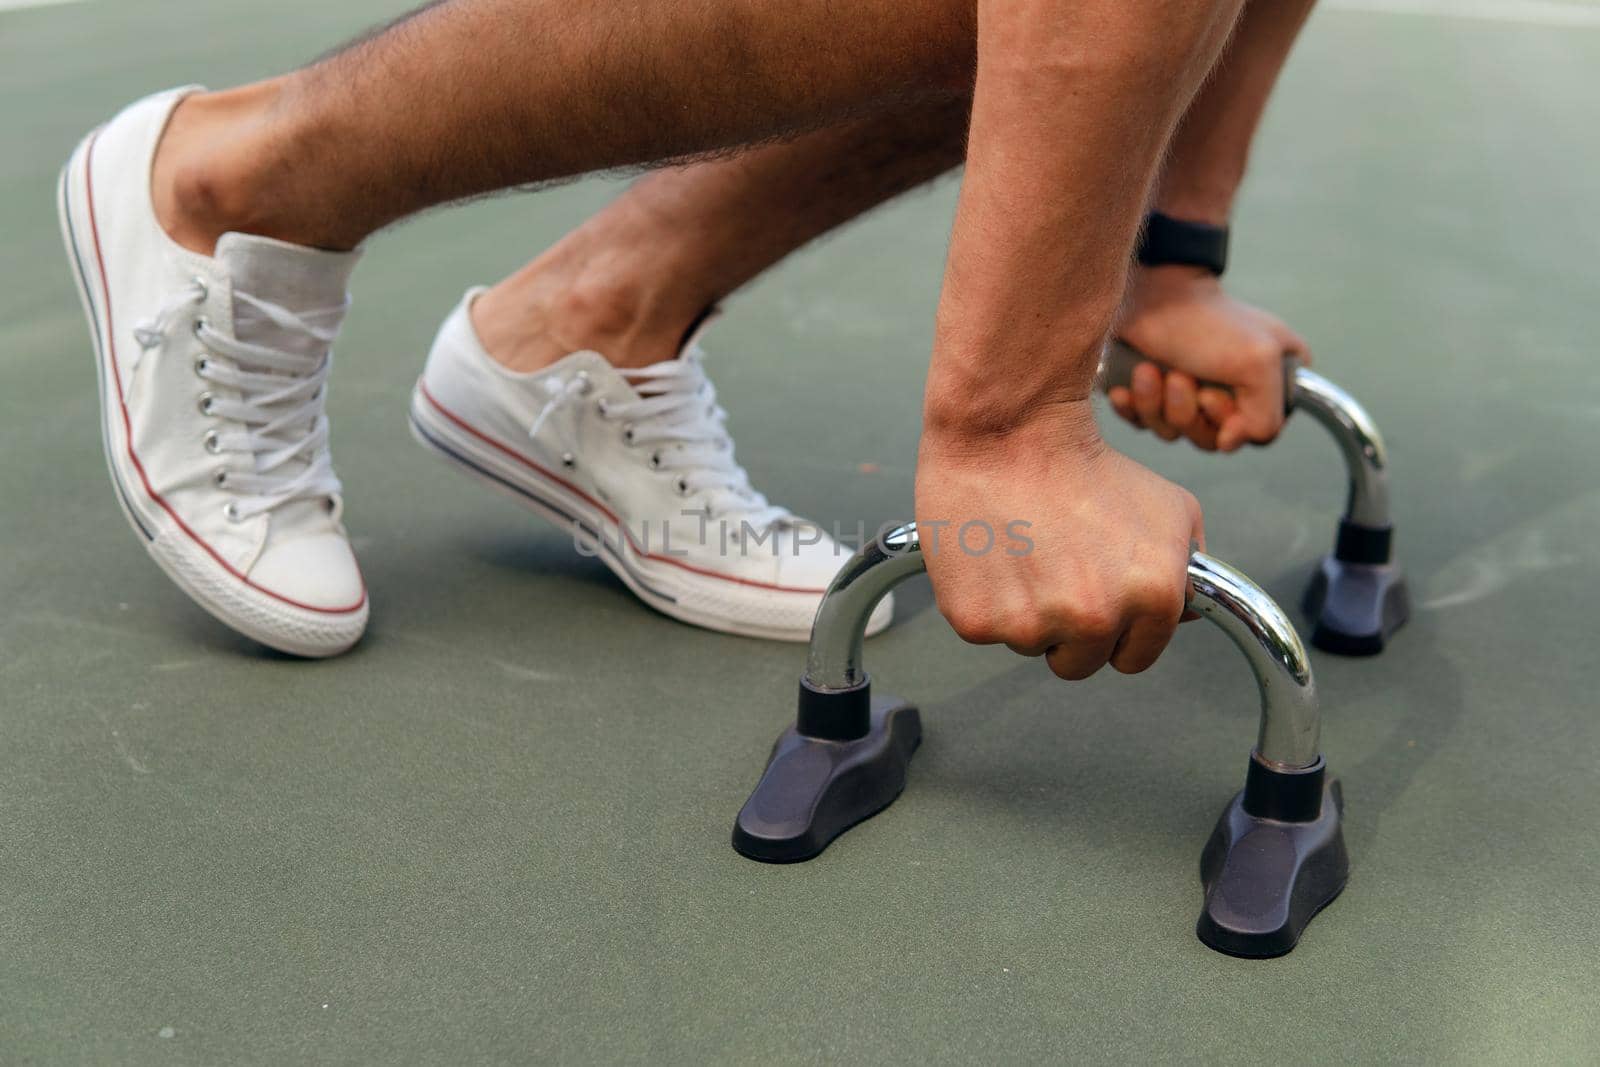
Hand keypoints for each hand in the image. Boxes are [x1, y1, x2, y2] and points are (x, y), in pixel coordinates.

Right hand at [915, 405, 1203, 679]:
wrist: (1010, 430)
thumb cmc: (1085, 463)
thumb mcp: (1169, 507)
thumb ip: (1187, 568)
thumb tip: (1188, 612)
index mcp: (1152, 598)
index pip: (1133, 658)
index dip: (1116, 630)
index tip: (1098, 601)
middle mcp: (1094, 619)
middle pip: (1078, 663)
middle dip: (1069, 628)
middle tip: (1055, 570)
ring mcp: (1031, 624)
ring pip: (1028, 645)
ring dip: (1025, 611)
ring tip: (1023, 552)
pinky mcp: (975, 620)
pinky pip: (983, 630)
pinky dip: (984, 600)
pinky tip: (992, 554)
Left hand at [1109, 265, 1309, 451]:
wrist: (1147, 295)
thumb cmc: (1205, 323)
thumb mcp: (1258, 364)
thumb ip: (1267, 416)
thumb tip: (1229, 444)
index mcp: (1269, 380)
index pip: (1256, 433)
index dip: (1229, 422)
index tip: (1209, 395)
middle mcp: (1233, 390)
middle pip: (1211, 439)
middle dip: (1187, 410)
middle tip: (1178, 375)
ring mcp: (1191, 394)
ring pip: (1175, 432)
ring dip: (1157, 403)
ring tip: (1148, 370)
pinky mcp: (1153, 394)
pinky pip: (1143, 423)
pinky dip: (1133, 407)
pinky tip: (1126, 387)